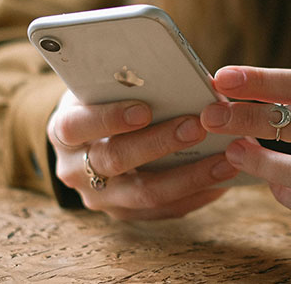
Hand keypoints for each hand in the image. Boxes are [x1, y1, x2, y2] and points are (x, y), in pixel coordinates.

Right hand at [47, 90, 238, 219]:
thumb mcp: (106, 87)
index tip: (144, 109)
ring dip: (189, 176)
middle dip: (160, 143)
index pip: (77, 125)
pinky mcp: (126, 213)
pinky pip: (164, 210)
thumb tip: (182, 77)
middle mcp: (74, 169)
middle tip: (197, 127)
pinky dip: (196, 195)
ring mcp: (100, 196)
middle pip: (116, 159)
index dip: (109, 118)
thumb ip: (130, 83)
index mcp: (64, 130)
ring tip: (225, 159)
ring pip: (145, 193)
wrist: (93, 135)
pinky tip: (222, 181)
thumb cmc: (108, 101)